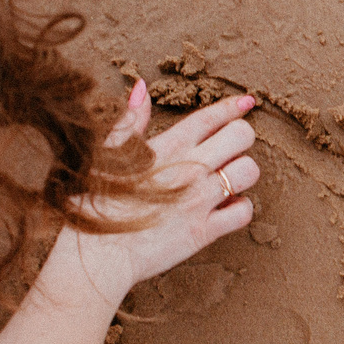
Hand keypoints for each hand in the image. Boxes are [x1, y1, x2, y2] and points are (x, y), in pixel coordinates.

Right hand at [46, 79, 258, 308]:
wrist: (96, 256)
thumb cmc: (93, 204)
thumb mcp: (105, 154)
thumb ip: (129, 122)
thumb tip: (141, 87)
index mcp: (166, 147)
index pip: (210, 118)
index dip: (231, 106)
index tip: (245, 102)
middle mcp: (190, 169)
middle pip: (241, 137)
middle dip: (240, 137)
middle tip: (229, 147)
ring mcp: (200, 201)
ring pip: (249, 171)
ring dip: (242, 172)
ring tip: (225, 178)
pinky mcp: (204, 232)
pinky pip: (243, 212)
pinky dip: (240, 207)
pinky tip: (223, 207)